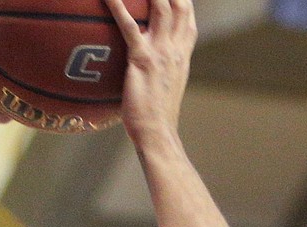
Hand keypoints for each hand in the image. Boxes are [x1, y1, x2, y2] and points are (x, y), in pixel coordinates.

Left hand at [102, 0, 196, 143]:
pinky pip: (129, 27)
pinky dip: (119, 7)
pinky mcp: (142, 59)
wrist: (158, 134)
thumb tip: (149, 72)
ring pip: (160, 6)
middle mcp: (176, 48)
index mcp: (182, 55)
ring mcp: (161, 51)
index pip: (187, 17)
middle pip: (178, 3)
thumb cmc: (156, 120)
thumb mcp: (164, 90)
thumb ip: (161, 73)